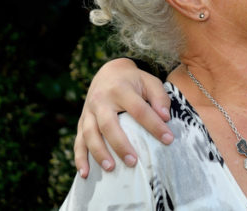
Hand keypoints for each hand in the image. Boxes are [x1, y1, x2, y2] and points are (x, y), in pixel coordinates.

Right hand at [74, 58, 171, 176]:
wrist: (108, 72)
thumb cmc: (134, 80)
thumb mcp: (150, 81)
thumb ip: (160, 98)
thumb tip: (165, 117)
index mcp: (121, 89)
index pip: (139, 110)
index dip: (154, 125)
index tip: (168, 139)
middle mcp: (101, 100)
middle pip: (108, 125)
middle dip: (120, 145)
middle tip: (133, 161)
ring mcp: (88, 112)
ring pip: (90, 134)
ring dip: (99, 153)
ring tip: (111, 168)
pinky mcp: (82, 121)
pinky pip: (78, 141)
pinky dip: (80, 158)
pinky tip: (85, 173)